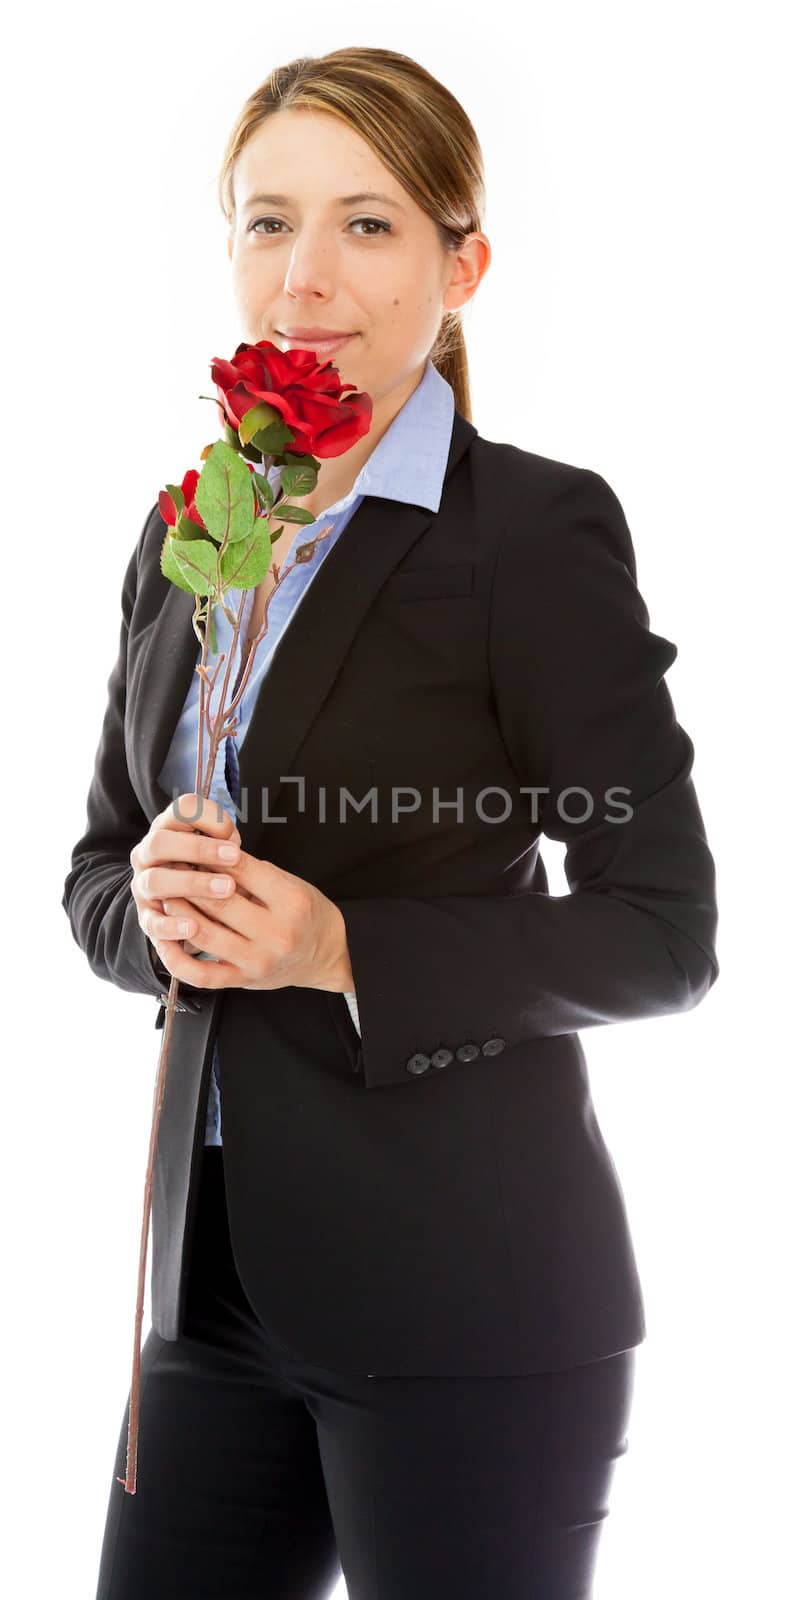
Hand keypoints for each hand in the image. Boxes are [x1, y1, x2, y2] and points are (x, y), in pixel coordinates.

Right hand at [130, 792, 243, 966]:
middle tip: (234, 858)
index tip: (234, 834)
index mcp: (169, 828)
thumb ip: (227, 843)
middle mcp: (148, 853)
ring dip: (191, 883)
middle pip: (160, 842)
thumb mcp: (221, 849)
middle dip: (198, 849)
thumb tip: (233, 849)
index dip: (209, 817)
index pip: (181, 809)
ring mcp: (143, 885)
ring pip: (154, 881)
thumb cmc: (212, 868)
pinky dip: (171, 927)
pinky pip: (152, 923)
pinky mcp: (146, 917)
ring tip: (226, 890)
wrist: (186, 903)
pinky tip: (194, 929)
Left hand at [131, 793, 351, 993]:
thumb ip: (252, 872)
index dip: (211, 854)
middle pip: (218, 900)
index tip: (192, 845)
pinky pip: (201, 974)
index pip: (240, 870)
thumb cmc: (306, 913)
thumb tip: (206, 857)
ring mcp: (258, 961)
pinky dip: (175, 958)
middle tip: (170, 865)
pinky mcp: (243, 981)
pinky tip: (164, 939)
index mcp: (290, 901)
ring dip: (176, 910)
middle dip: (188, 879)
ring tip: (164, 894)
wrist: (326, 954)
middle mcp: (276, 933)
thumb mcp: (290, 882)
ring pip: (203, 932)